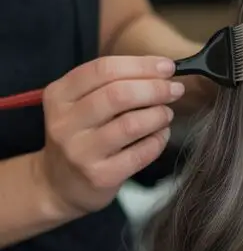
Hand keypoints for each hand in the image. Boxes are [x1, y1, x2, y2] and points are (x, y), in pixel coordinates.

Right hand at [37, 55, 183, 217]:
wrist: (59, 184)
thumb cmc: (81, 135)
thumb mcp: (80, 104)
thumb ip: (111, 84)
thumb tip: (160, 70)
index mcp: (59, 95)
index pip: (103, 69)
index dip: (141, 65)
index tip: (167, 67)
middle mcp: (64, 123)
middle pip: (119, 94)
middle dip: (155, 88)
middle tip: (175, 90)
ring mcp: (81, 152)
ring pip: (131, 124)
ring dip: (158, 114)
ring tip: (166, 113)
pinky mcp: (100, 176)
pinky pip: (140, 153)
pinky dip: (158, 140)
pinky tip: (161, 134)